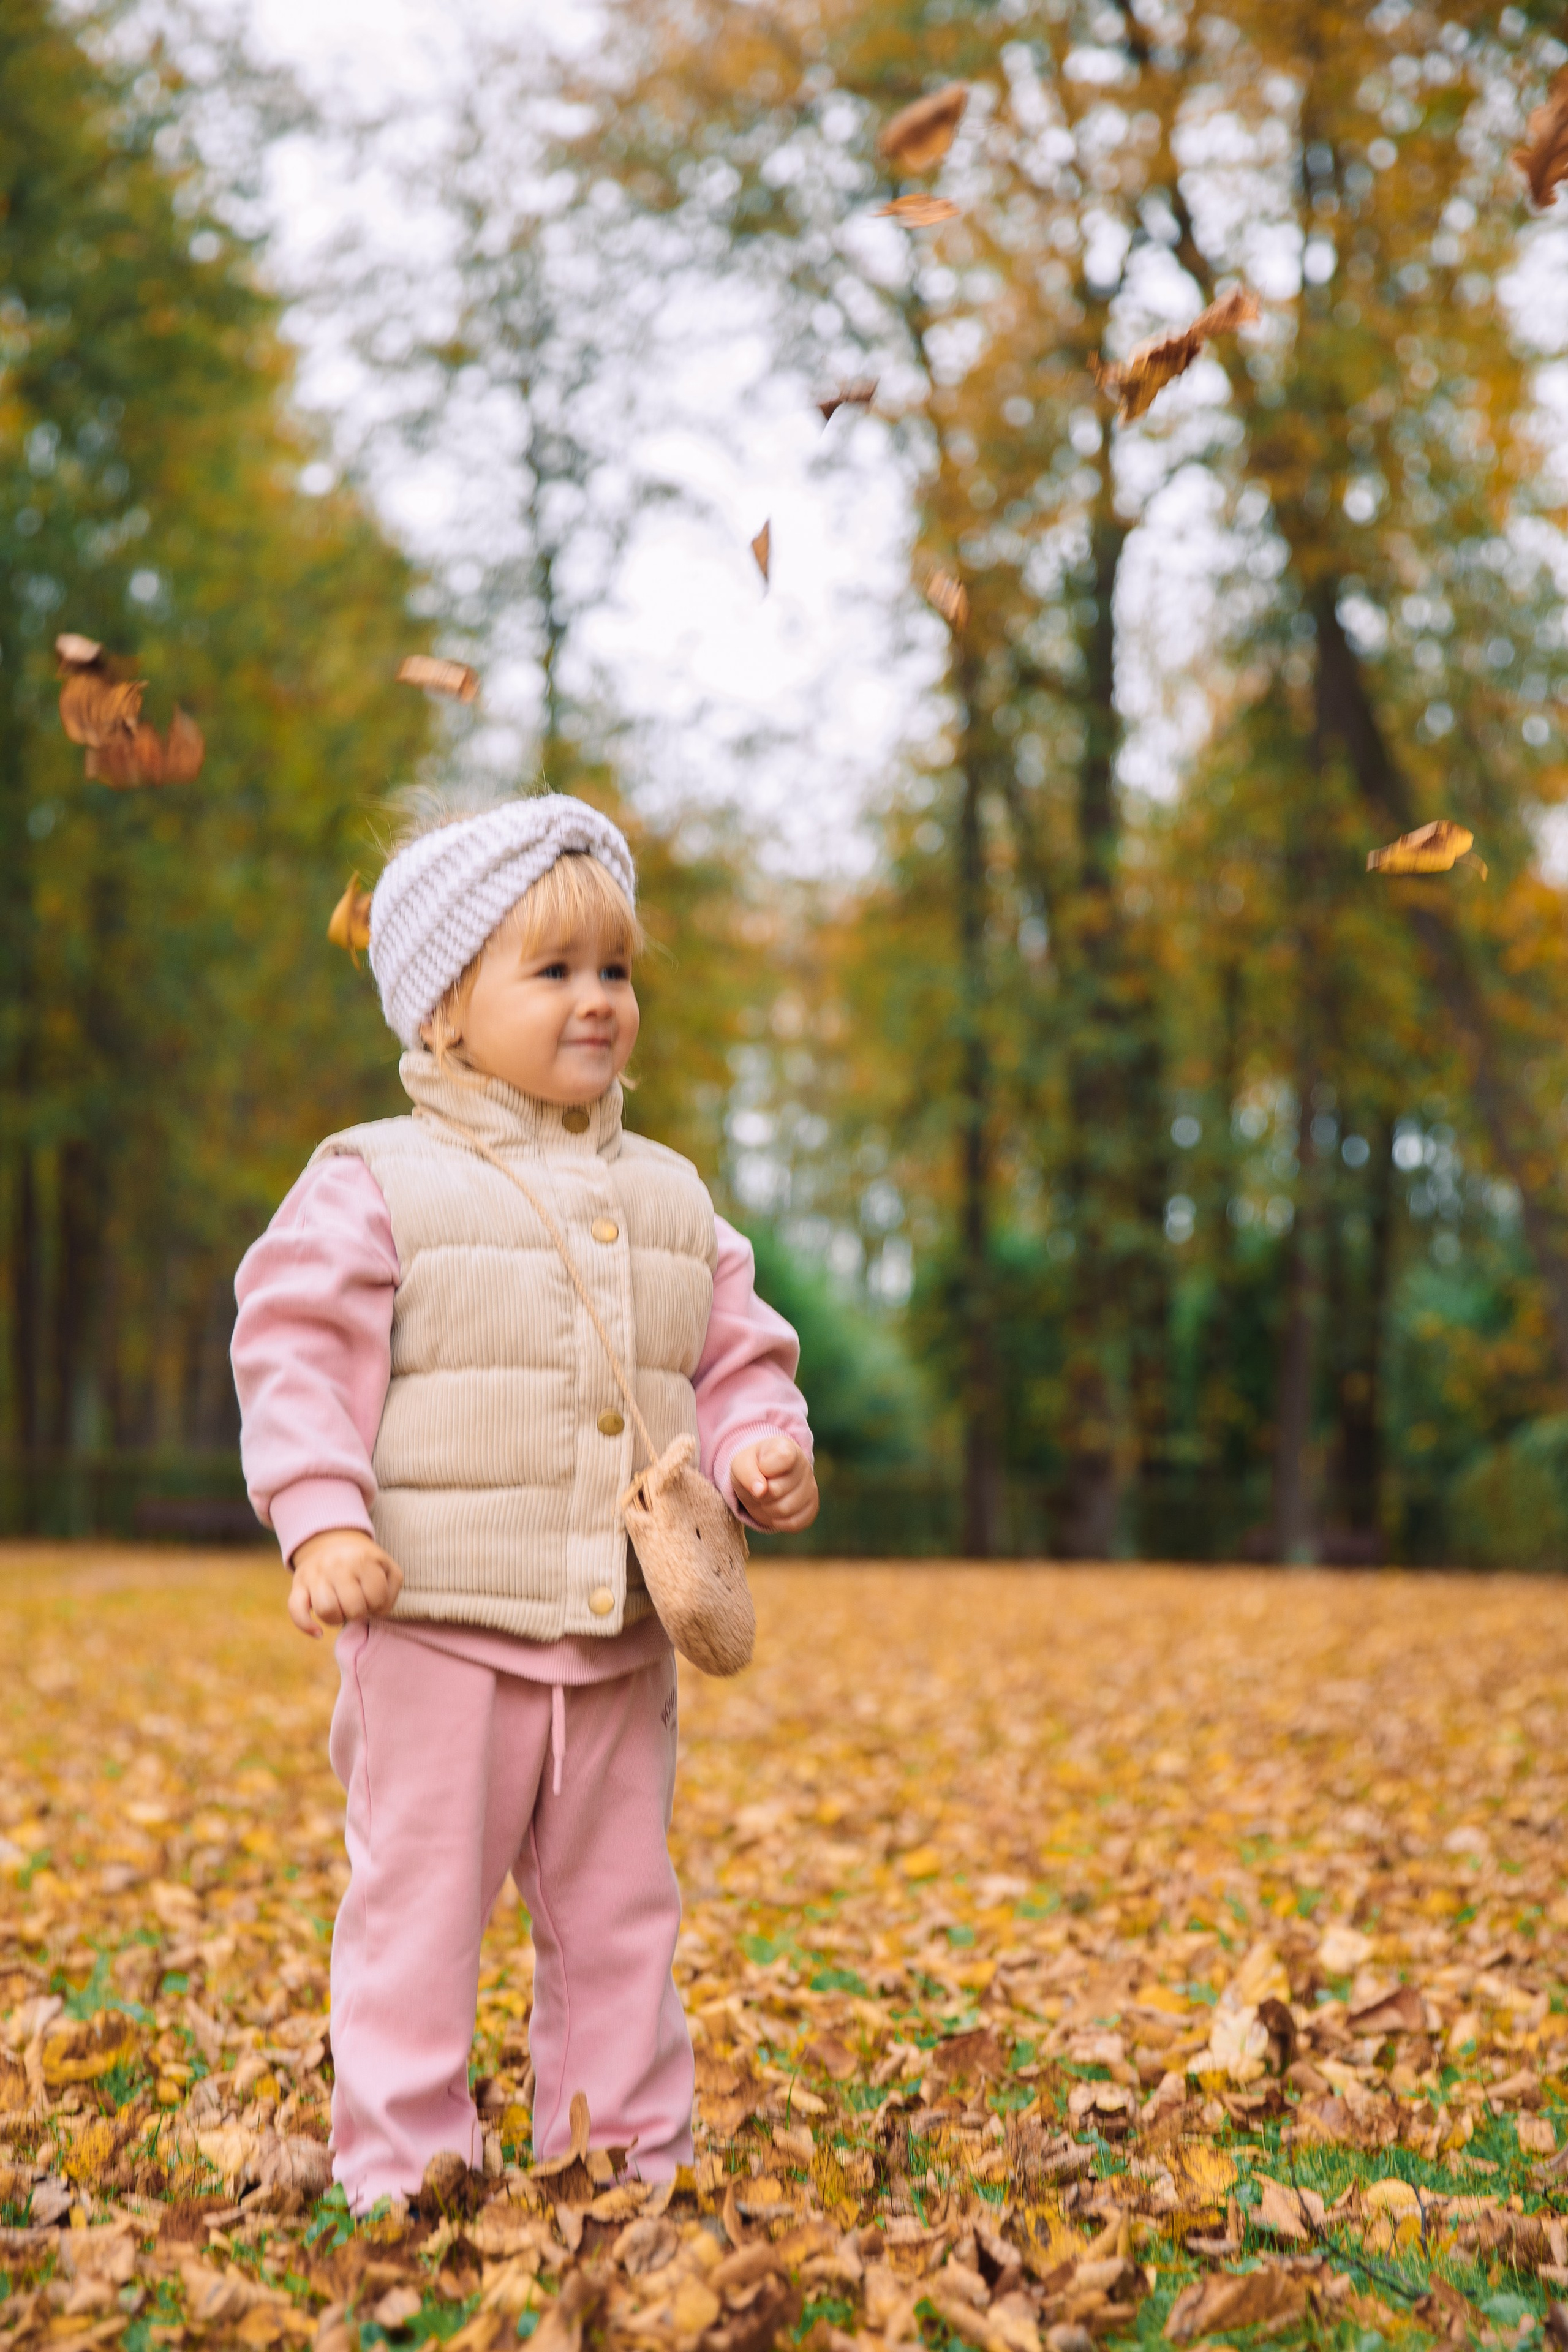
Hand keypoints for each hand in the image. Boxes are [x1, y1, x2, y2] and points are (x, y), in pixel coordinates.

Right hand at [288, 1528, 403, 1639]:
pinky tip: (318, 1633)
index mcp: (363, 1559)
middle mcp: (337, 1564)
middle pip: (353, 1608)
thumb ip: (391, 1592)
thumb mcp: (387, 1568)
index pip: (376, 1598)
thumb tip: (376, 1613)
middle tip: (358, 1603)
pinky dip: (306, 1626)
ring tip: (341, 1610)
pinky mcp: (298, 1584)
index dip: (378, 1605)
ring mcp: (315, 1574)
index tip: (373, 1597)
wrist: (332, 1541)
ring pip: (326, 1611)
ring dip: (337, 1619)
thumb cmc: (364, 1562)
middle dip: (359, 1613)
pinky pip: (296, 1611)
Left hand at [729, 1437, 818, 1532]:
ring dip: (767, 1508)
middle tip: (759, 1487)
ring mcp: (811, 1487)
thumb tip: (760, 1491)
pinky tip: (775, 1510)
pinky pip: (794, 1523)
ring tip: (766, 1498)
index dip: (765, 1469)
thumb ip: (747, 1473)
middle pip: (776, 1491)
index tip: (760, 1468)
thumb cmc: (753, 1467)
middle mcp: (804, 1465)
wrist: (764, 1477)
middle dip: (760, 1494)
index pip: (783, 1459)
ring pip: (785, 1510)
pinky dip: (778, 1521)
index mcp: (787, 1448)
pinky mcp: (812, 1507)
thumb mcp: (742, 1464)